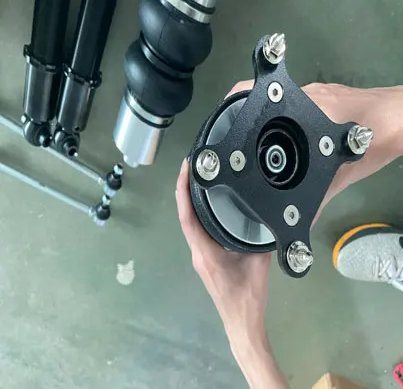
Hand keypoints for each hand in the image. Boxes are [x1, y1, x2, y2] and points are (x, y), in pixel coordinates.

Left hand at [176, 160, 287, 388]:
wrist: (241, 323)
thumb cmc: (248, 296)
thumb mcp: (258, 263)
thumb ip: (260, 238)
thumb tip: (265, 216)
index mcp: (205, 252)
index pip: (187, 217)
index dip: (183, 191)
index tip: (185, 169)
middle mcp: (197, 252)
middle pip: (185, 217)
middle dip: (185, 190)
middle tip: (193, 166)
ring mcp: (199, 257)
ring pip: (190, 224)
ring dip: (191, 202)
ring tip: (200, 179)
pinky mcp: (205, 260)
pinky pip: (197, 232)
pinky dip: (198, 215)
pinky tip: (209, 205)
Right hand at [228, 81, 402, 213]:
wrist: (401, 120)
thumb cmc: (373, 142)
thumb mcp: (341, 176)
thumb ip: (316, 199)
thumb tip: (292, 225)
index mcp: (300, 107)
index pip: (252, 92)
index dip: (230, 105)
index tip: (218, 126)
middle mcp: (301, 95)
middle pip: (255, 93)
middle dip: (236, 112)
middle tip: (226, 139)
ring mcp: (311, 92)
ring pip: (272, 99)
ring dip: (256, 115)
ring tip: (245, 140)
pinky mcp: (321, 97)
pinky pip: (290, 105)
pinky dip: (278, 118)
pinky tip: (278, 137)